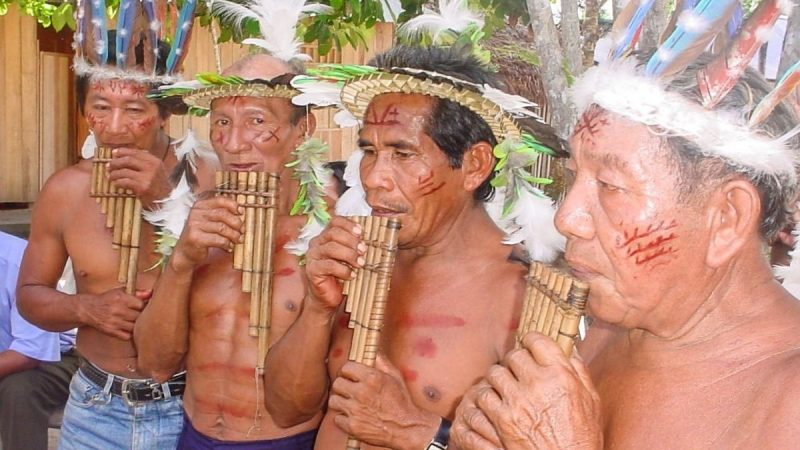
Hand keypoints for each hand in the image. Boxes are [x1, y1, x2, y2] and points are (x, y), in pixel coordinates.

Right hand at [79, 288, 150, 339]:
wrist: (88, 309)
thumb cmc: (107, 299)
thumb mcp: (120, 292)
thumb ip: (137, 293)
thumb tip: (151, 292)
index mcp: (121, 298)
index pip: (141, 304)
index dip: (147, 306)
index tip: (148, 307)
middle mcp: (117, 310)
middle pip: (139, 317)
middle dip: (143, 317)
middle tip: (146, 316)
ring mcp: (114, 322)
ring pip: (135, 327)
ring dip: (138, 326)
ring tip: (138, 322)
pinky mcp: (111, 331)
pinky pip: (127, 336)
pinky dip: (131, 334)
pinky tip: (131, 329)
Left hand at [107, 147, 171, 208]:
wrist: (167, 201)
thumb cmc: (159, 185)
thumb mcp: (156, 170)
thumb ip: (145, 162)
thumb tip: (126, 155)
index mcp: (155, 161)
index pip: (136, 152)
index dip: (123, 151)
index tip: (113, 153)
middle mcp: (152, 167)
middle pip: (128, 160)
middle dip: (116, 162)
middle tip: (108, 165)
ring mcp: (148, 177)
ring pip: (125, 171)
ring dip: (114, 173)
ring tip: (109, 176)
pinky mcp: (143, 187)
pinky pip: (125, 182)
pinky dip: (118, 182)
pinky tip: (115, 183)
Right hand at [170, 194, 241, 272]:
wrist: (185, 252)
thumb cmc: (201, 235)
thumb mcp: (209, 220)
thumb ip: (221, 213)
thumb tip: (241, 211)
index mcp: (200, 205)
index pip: (220, 200)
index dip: (233, 205)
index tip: (241, 212)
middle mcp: (196, 212)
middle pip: (223, 214)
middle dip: (236, 223)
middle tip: (242, 231)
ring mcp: (194, 225)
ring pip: (222, 228)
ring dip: (234, 235)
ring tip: (238, 240)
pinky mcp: (195, 238)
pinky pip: (218, 240)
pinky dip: (227, 244)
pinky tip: (228, 247)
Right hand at [304, 217, 365, 313]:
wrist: (328, 297)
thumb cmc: (341, 275)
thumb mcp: (350, 258)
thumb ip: (355, 247)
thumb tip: (369, 240)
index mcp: (326, 236)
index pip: (335, 222)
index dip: (349, 225)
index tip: (361, 232)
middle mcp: (316, 243)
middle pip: (333, 233)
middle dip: (351, 241)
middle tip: (363, 250)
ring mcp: (312, 256)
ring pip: (331, 248)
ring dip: (349, 255)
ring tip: (360, 264)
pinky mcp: (312, 270)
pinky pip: (329, 265)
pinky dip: (343, 270)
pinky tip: (352, 276)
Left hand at [329, 354, 438, 449]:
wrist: (406, 428)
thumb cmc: (401, 403)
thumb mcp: (395, 377)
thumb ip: (382, 362)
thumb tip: (373, 352)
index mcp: (371, 378)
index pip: (346, 367)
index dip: (349, 372)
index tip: (351, 376)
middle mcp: (361, 392)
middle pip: (337, 383)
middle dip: (343, 386)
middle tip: (350, 391)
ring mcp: (355, 409)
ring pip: (334, 400)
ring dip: (341, 402)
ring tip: (350, 404)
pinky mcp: (352, 425)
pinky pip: (337, 419)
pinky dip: (344, 419)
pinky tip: (353, 417)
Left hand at [452, 333, 602, 449]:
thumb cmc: (582, 436)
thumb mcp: (591, 399)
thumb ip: (578, 370)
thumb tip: (568, 348)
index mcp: (561, 375)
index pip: (537, 340)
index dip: (532, 341)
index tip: (530, 345)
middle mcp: (538, 384)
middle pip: (514, 355)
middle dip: (515, 361)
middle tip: (518, 369)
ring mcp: (518, 401)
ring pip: (495, 372)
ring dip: (499, 378)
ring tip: (506, 386)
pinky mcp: (503, 418)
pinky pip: (484, 395)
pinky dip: (487, 397)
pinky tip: (496, 402)